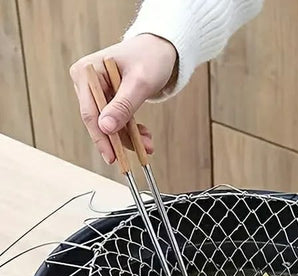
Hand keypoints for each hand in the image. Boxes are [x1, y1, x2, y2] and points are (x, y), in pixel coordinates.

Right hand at [69, 34, 177, 163]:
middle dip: (119, 139)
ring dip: (129, 138)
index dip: (101, 137)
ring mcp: (97, 91)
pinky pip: (117, 120)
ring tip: (149, 146)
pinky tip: (145, 137)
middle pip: (98, 120)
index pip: (90, 112)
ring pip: (110, 124)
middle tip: (137, 154)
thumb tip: (105, 128)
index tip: (112, 157)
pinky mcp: (108, 98)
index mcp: (86, 72)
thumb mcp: (139, 84)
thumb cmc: (151, 58)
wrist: (162, 49)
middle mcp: (86, 81)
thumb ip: (123, 106)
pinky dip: (131, 131)